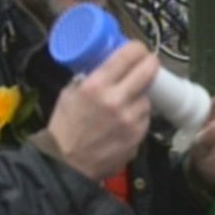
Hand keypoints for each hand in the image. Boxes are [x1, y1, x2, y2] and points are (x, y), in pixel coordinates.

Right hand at [49, 42, 158, 180]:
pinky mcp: (139, 136)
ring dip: (141, 95)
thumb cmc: (65, 128)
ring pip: (148, 97)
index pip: (129, 55)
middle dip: (149, 64)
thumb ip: (90, 77)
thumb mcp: (70, 93)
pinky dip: (138, 115)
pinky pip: (145, 117)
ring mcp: (131, 119)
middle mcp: (117, 100)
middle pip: (149, 70)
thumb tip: (108, 64)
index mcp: (97, 86)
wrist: (67, 165)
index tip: (138, 49)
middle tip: (147, 64)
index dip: (137, 48)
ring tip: (127, 100)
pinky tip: (125, 119)